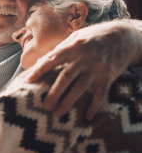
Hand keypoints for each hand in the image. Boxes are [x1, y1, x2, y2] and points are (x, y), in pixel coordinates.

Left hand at [25, 21, 141, 119]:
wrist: (124, 35)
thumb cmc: (94, 36)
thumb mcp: (76, 37)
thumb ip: (60, 49)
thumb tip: (41, 62)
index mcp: (72, 46)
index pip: (52, 59)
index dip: (39, 70)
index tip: (28, 80)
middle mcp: (83, 58)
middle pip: (65, 77)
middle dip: (54, 92)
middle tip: (44, 105)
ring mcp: (96, 67)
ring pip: (80, 87)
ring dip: (68, 102)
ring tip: (58, 113)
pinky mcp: (108, 76)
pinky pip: (100, 94)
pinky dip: (94, 106)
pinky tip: (87, 116)